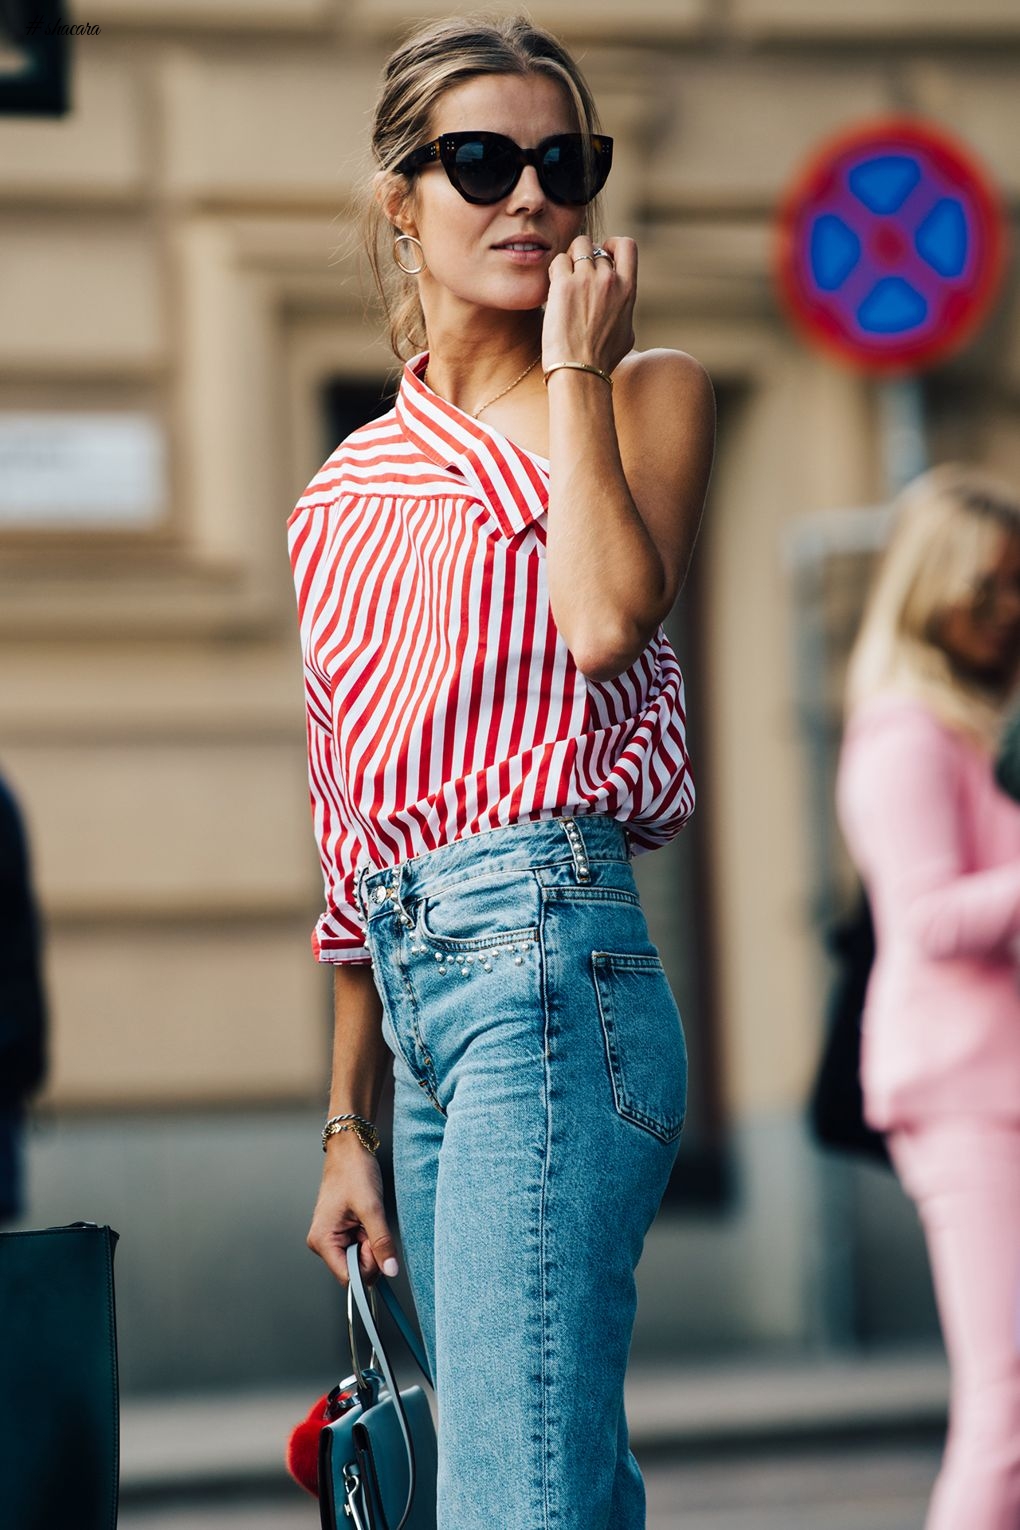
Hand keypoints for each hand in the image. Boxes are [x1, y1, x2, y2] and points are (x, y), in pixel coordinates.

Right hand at [306, 1136, 398, 1287]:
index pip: (348, 1277)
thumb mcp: (372, 1208)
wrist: (350, 1149)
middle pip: (354, 1269)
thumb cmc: (353, 1171)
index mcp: (322, 1240)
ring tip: (367, 1218)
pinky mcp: (340, 1232)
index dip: (367, 1266)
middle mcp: (322, 1243)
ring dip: (370, 1243)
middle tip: (371, 1225)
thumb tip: (390, 1270)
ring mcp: (331, 1238)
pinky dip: (367, 1236)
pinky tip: (365, 1219)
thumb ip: (381, 1242)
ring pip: (358, 1258)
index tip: (376, 1246)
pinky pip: (358, 1246)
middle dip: (370, 1253)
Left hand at [542, 235, 636, 376]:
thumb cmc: (602, 360)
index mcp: (628, 289)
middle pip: (595, 246)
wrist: (581, 371)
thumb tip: (622, 307)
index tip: (603, 255)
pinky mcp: (564, 286)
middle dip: (584, 256)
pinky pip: (558, 261)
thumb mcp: (627, 335)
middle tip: (574, 276)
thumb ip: (625, 311)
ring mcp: (586, 280)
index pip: (627, 246)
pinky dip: (554, 271)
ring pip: (577, 246)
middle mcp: (609, 280)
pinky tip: (553, 289)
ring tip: (563, 280)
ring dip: (569, 259)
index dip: (612, 244)